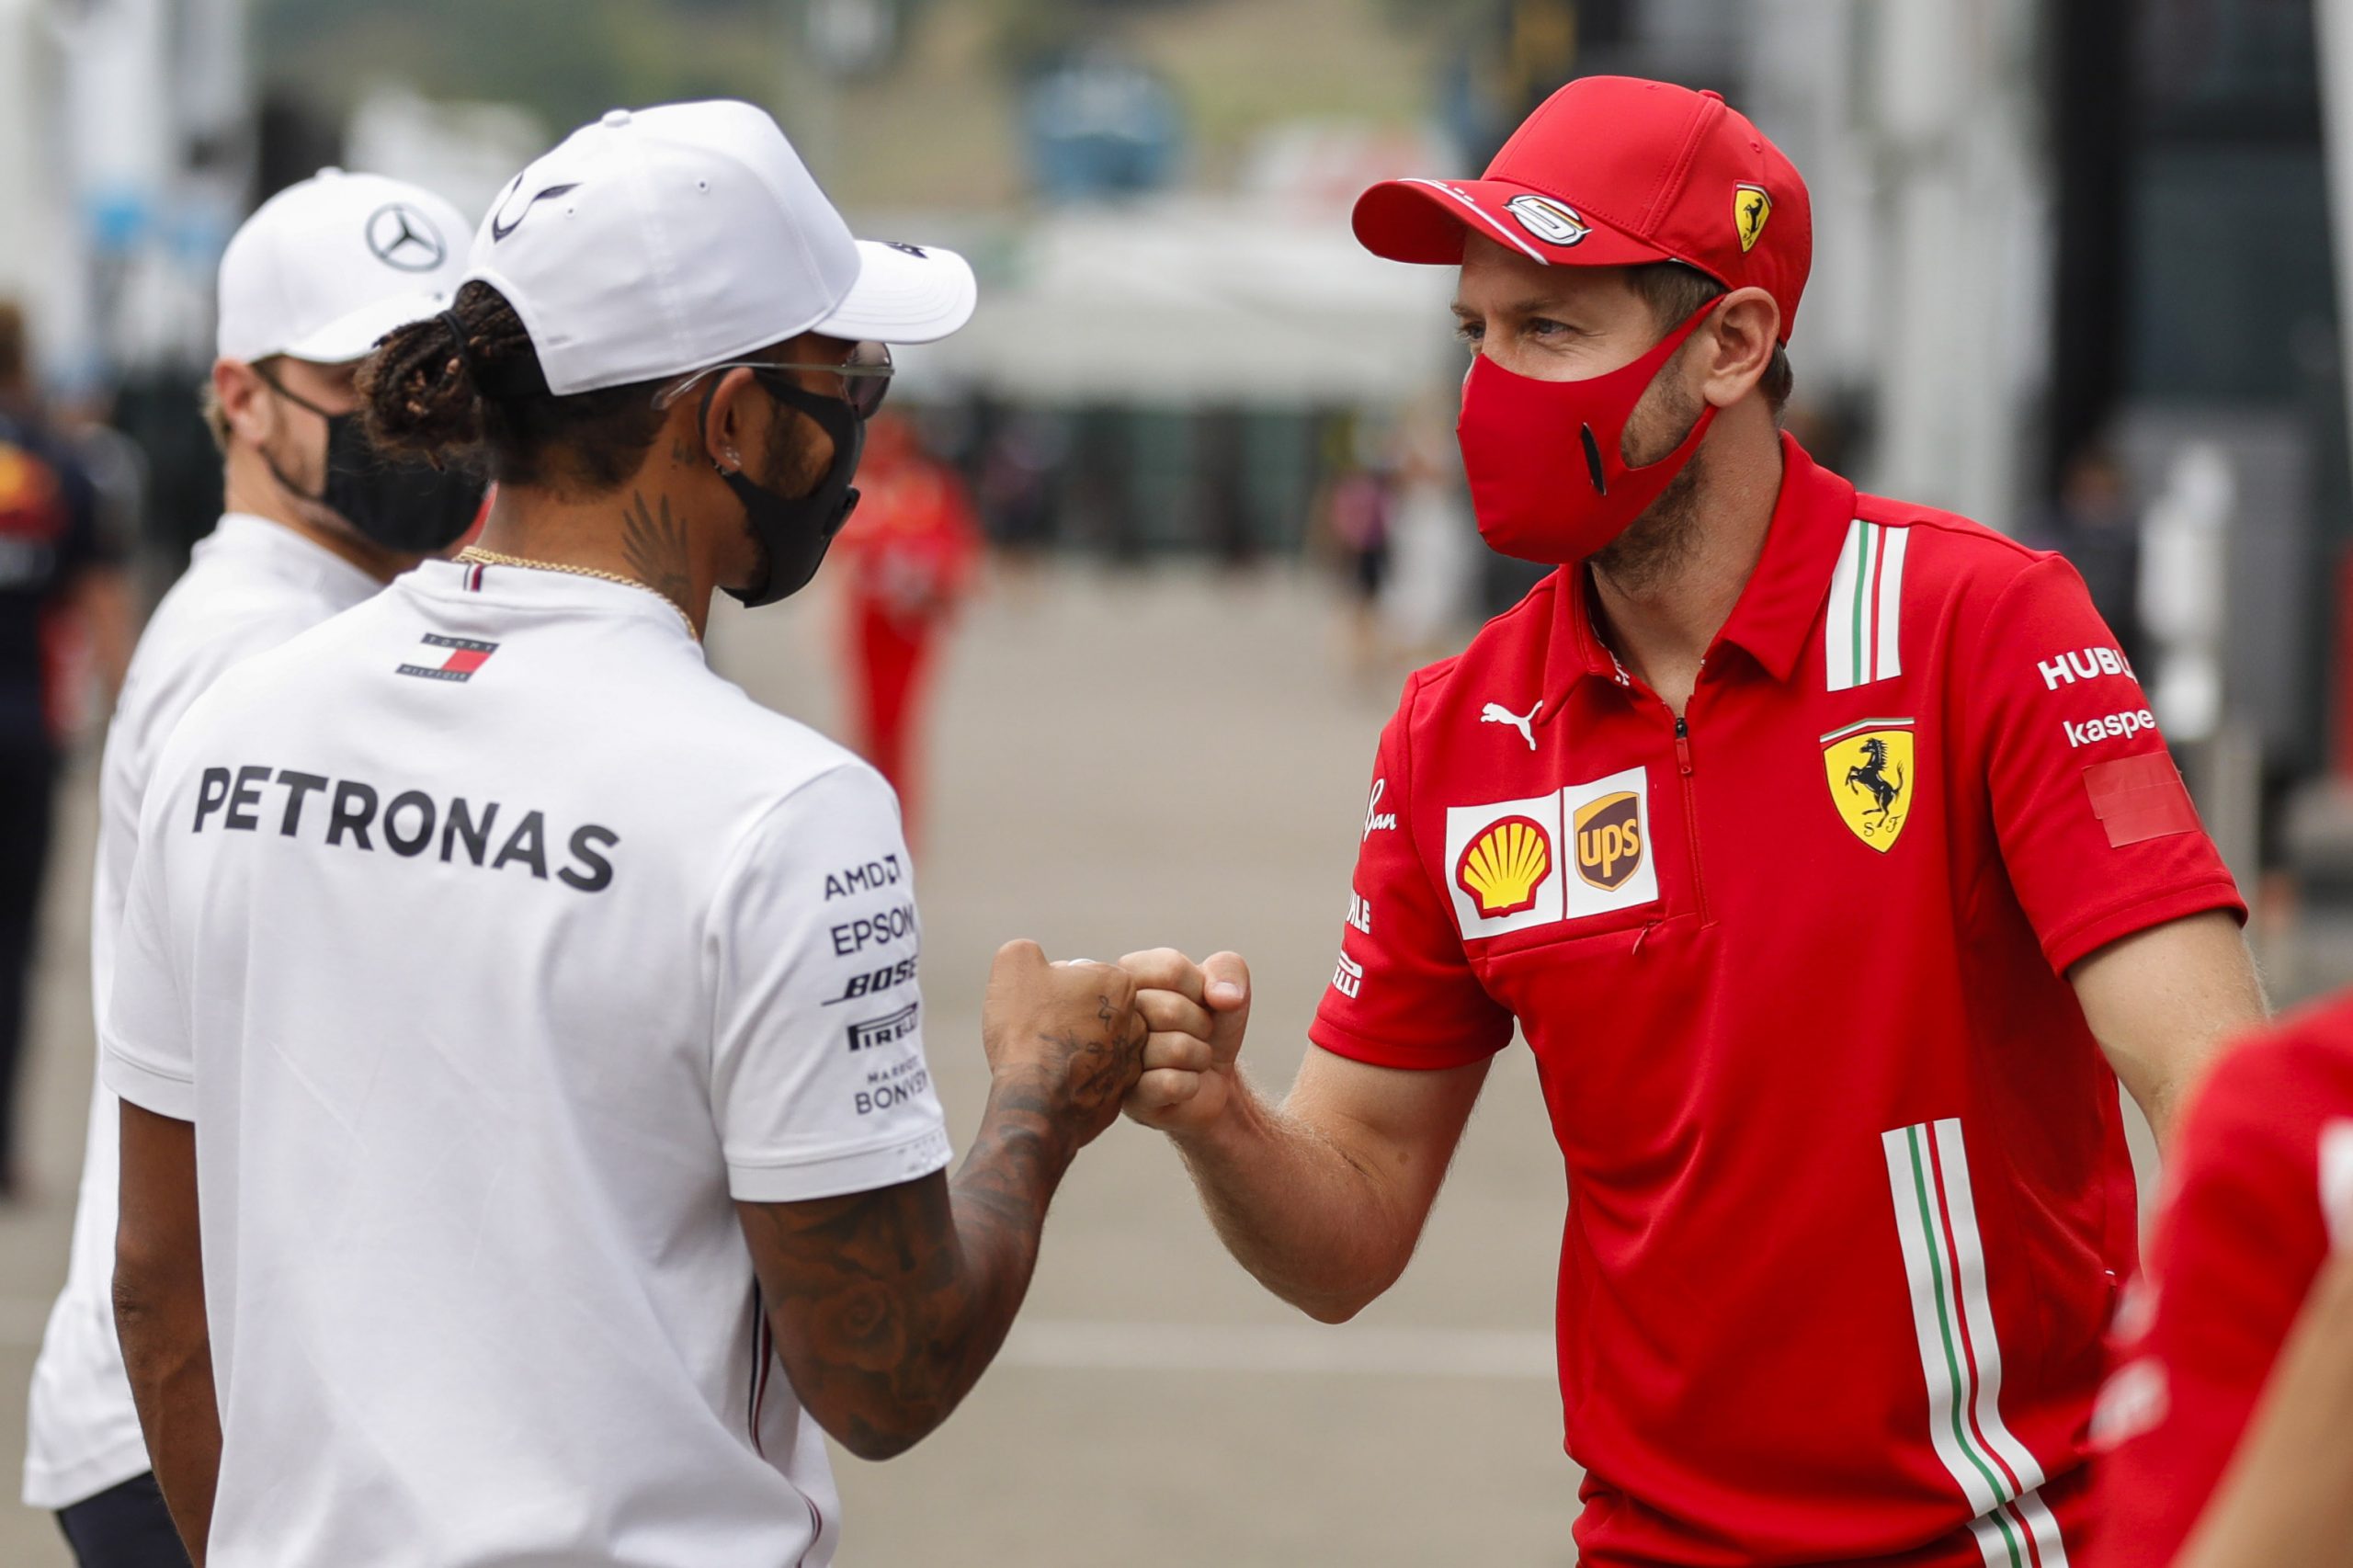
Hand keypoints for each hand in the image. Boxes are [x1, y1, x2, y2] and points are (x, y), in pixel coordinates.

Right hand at [980, 940, 1145, 1151]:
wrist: (1035, 1104)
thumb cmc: (1028, 1029)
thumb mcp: (1014, 964)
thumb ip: (1027, 951)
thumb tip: (1032, 959)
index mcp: (1120, 984)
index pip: (1082, 975)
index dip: (1051, 987)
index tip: (1038, 1006)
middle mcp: (1137, 1023)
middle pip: (1091, 1011)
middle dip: (1066, 1018)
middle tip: (1039, 1032)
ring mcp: (1131, 1064)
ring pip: (1093, 1046)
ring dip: (1071, 1049)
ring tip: (1043, 1061)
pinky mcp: (1119, 1098)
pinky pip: (1090, 1080)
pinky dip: (1072, 1081)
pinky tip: (1051, 1084)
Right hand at [1117, 947, 1251, 1135]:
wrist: (1213, 1079)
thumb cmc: (1210, 1024)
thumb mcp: (1226, 987)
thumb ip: (1229, 970)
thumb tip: (1225, 998)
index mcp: (1127, 976)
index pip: (1170, 968)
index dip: (1200, 987)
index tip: (1197, 999)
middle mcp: (1111, 1015)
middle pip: (1170, 1010)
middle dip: (1201, 1024)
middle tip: (1195, 1033)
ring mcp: (1116, 1059)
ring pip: (1176, 1049)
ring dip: (1199, 1056)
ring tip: (1188, 1058)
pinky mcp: (1130, 1098)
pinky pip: (1173, 1084)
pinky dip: (1191, 1084)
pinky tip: (1181, 1083)